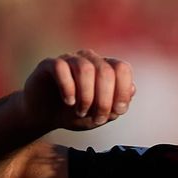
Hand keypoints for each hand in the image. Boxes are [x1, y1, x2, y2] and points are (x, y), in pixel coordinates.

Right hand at [21, 50, 135, 131]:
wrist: (45, 116)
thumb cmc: (76, 114)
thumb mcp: (101, 116)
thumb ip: (118, 105)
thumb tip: (132, 89)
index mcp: (106, 68)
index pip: (122, 69)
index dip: (122, 92)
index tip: (115, 112)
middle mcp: (89, 59)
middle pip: (105, 71)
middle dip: (104, 100)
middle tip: (97, 118)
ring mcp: (69, 59)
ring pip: (85, 69)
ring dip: (86, 96)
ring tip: (81, 111)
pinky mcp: (49, 63)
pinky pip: (61, 68)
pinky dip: (68, 88)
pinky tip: (69, 102)